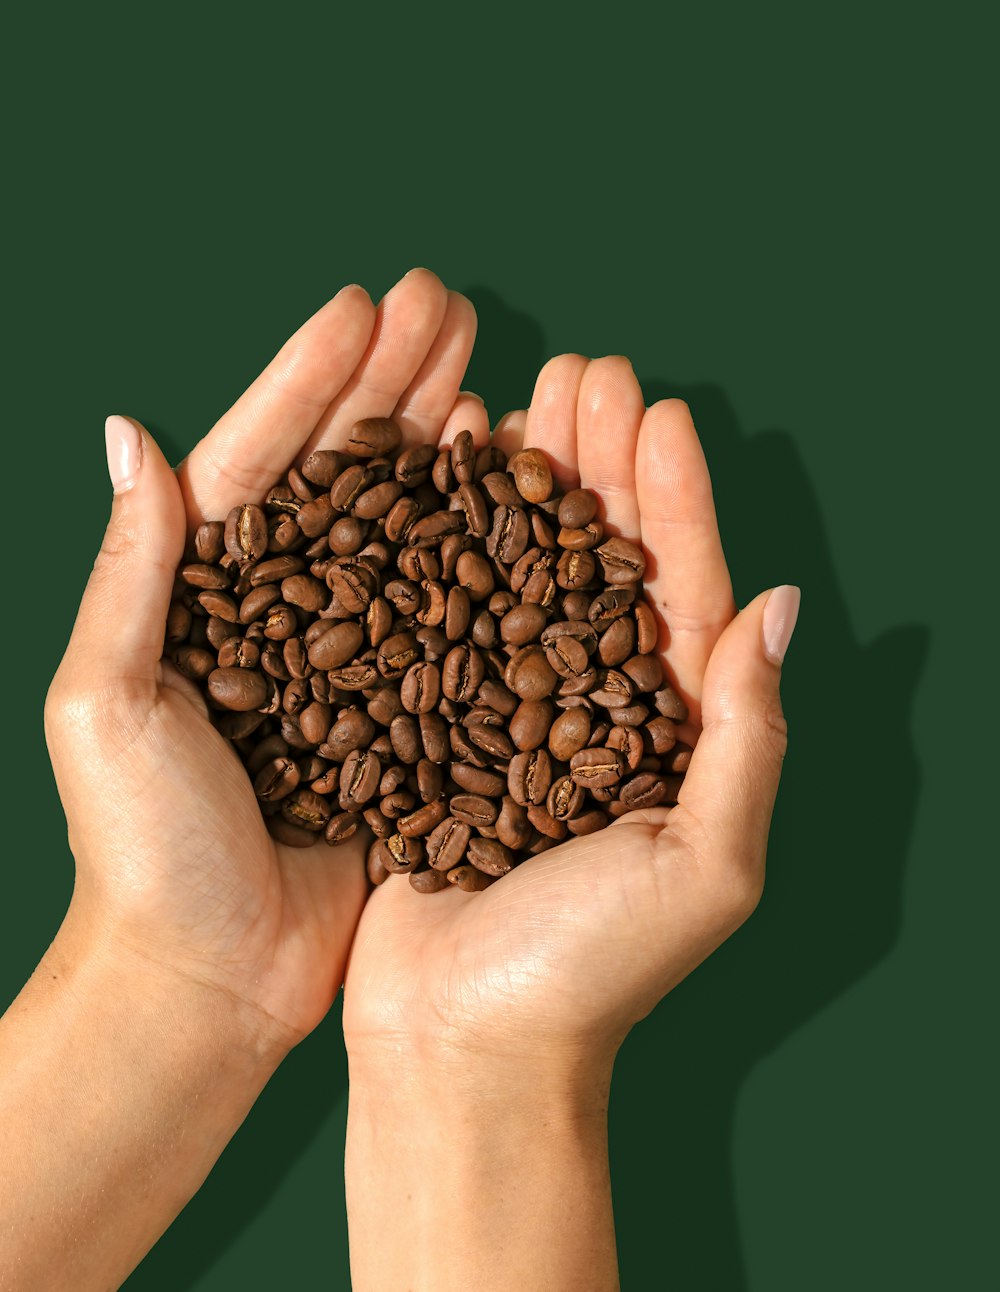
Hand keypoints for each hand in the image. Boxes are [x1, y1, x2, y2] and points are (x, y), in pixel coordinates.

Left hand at [45, 267, 485, 1053]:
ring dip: (441, 438)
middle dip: (391, 380)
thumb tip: (125, 431)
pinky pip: (449, 606)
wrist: (206, 982)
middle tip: (445, 299)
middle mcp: (279, 608)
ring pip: (403, 523)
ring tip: (490, 362)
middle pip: (339, 472)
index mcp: (198, 593)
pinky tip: (512, 484)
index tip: (362, 304)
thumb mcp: (108, 704)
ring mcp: (347, 653)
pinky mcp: (401, 707)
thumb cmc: (139, 853)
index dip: (309, 379)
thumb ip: (129, 570)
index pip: (257, 460)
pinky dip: (480, 540)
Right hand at [342, 354, 800, 1068]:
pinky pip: (448, 613)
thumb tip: (780, 605)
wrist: (463, 1050)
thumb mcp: (705, 864)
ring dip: (525, 483)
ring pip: (523, 570)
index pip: (681, 592)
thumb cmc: (592, 974)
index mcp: (669, 735)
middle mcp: (593, 710)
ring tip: (519, 395)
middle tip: (584, 370)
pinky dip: (446, 542)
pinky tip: (437, 481)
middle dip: (599, 463)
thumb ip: (747, 735)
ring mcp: (513, 711)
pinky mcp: (438, 724)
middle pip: (601, 560)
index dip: (675, 498)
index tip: (660, 410)